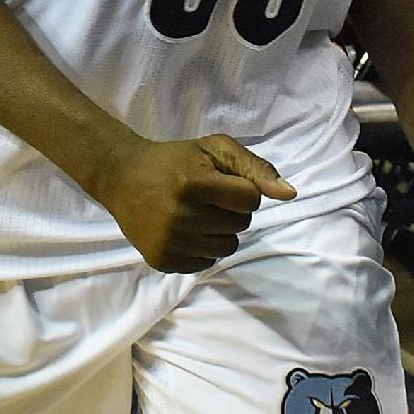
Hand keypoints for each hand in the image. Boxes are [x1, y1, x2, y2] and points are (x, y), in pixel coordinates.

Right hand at [100, 133, 295, 272]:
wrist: (123, 178)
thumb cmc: (176, 160)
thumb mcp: (215, 149)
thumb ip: (255, 169)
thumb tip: (290, 194)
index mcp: (195, 184)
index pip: (251, 200)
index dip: (242, 190)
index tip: (222, 183)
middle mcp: (181, 216)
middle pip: (240, 225)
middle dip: (231, 210)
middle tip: (206, 198)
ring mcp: (170, 241)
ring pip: (227, 248)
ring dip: (220, 232)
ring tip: (198, 215)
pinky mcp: (162, 260)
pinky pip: (206, 264)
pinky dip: (202, 249)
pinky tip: (185, 231)